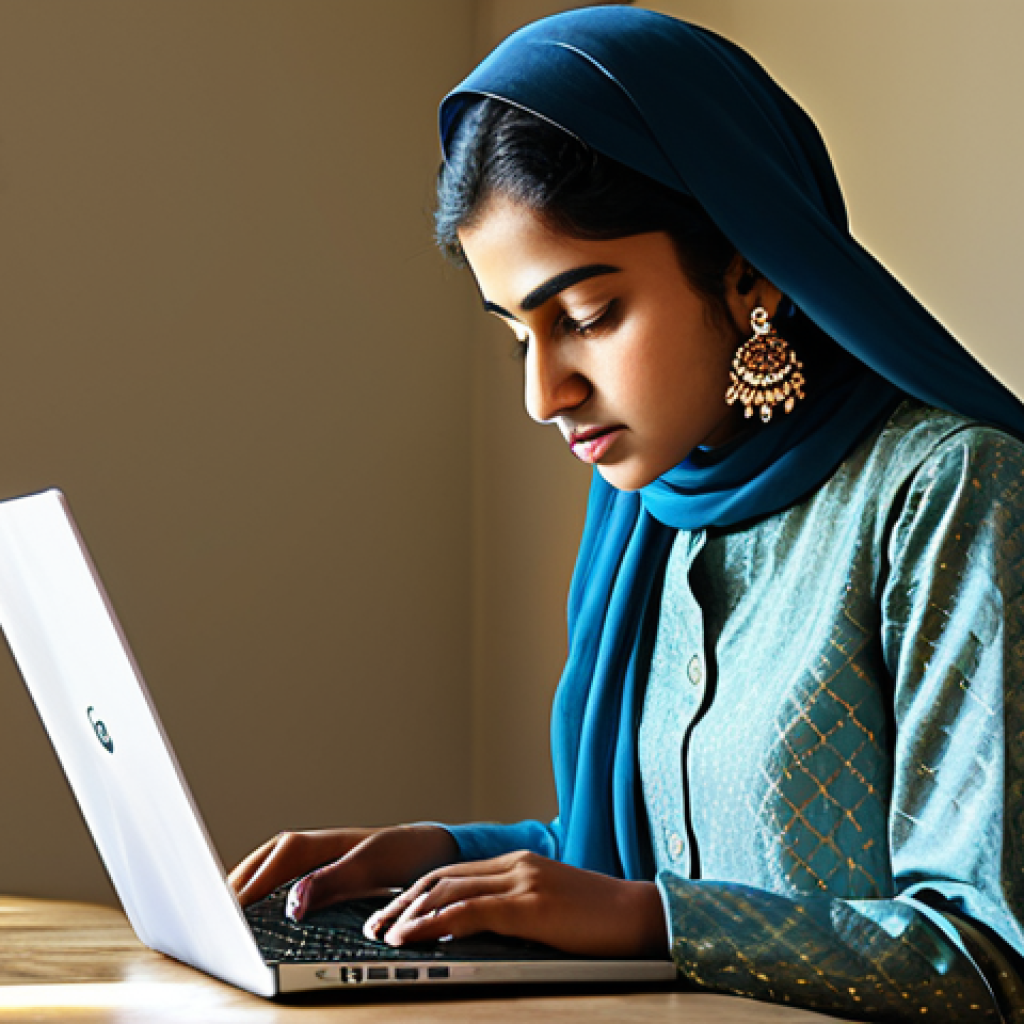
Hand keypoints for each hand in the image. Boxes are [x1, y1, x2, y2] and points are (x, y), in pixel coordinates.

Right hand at [228, 825, 457, 910]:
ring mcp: (315, 861)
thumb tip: (293, 901)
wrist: (429, 851)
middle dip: (235, 886)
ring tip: (223, 915)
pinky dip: (262, 896)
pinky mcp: (321, 876)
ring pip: (268, 872)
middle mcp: (313, 849)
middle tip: (209, 915)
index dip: (248, 885)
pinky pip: (280, 882)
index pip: (273, 860)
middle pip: (262, 864)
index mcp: (320, 843)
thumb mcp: (372, 866)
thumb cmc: (404, 854)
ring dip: (246, 889)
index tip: (226, 909)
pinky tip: (257, 914)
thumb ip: (334, 880)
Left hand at [363, 850, 667, 957]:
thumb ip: (513, 911)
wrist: (642, 916)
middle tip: (373, 927)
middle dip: (402, 902)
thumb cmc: (599, 921)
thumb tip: (472, 933)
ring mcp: (522, 881)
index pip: (452, 873)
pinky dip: (436, 924)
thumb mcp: (549, 910)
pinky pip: (471, 912)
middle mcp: (514, 864)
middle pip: (441, 878)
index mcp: (517, 864)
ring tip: (383, 936)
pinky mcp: (531, 904)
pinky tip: (416, 937)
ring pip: (449, 891)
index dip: (415, 893)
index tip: (389, 914)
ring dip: (409, 914)